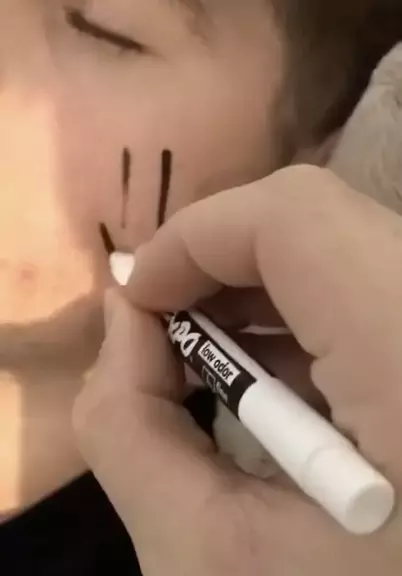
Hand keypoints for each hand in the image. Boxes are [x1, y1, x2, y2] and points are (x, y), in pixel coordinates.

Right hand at [74, 166, 401, 574]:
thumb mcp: (210, 566)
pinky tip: (291, 398)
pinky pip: (381, 298)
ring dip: (265, 302)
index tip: (138, 301)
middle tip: (169, 337)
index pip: (297, 217)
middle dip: (221, 271)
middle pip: (325, 228)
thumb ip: (129, 428)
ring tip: (220, 374)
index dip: (197, 240)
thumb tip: (123, 324)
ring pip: (353, 257)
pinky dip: (315, 330)